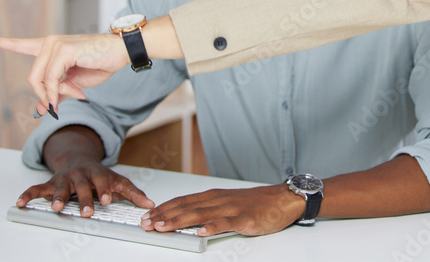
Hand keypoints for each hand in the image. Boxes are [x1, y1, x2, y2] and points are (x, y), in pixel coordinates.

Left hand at [0, 32, 127, 111]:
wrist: (120, 53)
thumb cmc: (99, 64)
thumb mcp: (74, 83)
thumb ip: (56, 93)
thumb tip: (42, 109)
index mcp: (50, 48)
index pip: (20, 44)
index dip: (0, 41)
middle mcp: (49, 43)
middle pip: (32, 78)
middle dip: (45, 95)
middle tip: (59, 105)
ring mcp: (55, 44)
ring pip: (41, 80)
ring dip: (55, 95)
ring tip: (77, 93)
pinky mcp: (64, 50)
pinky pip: (52, 78)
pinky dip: (60, 90)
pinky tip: (76, 92)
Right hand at [17, 155, 154, 216]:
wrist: (77, 157)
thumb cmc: (99, 174)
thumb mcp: (117, 180)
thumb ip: (132, 193)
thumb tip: (149, 204)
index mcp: (97, 173)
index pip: (102, 180)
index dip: (105, 189)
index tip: (107, 199)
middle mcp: (80, 175)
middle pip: (82, 187)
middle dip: (84, 199)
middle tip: (87, 212)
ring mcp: (64, 178)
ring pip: (60, 188)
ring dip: (57, 197)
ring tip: (56, 207)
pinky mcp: (50, 183)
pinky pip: (36, 189)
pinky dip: (28, 195)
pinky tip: (20, 203)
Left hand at [141, 185, 305, 236]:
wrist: (283, 198)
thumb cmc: (256, 203)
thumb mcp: (229, 202)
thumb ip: (210, 209)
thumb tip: (188, 218)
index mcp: (214, 196)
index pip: (183, 200)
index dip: (164, 208)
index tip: (148, 215)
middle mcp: (219, 200)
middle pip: (187, 207)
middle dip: (164, 215)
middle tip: (146, 223)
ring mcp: (231, 209)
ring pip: (200, 215)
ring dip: (179, 221)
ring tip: (163, 226)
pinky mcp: (245, 219)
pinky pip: (226, 223)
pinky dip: (212, 227)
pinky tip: (201, 232)